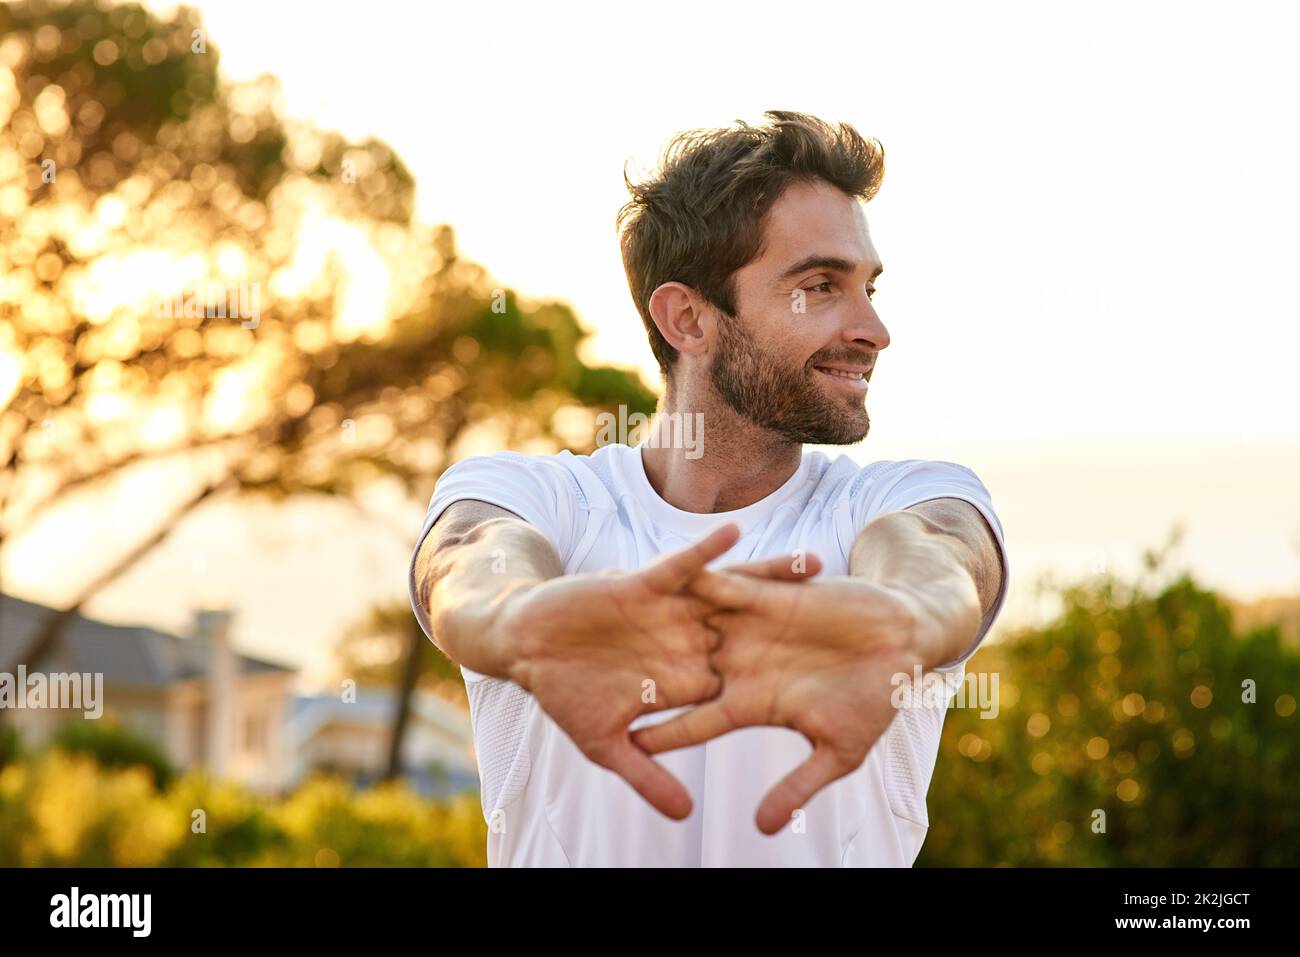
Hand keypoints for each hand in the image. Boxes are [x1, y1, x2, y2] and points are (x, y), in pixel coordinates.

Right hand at [497, 523, 818, 820]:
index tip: (840, 684)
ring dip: (772, 577)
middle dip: (801, 624)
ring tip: (819, 564)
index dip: (790, 682)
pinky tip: (737, 534)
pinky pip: (685, 566)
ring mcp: (671, 612)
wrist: (527, 645)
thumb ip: (647, 774)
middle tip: (855, 618)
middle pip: (756, 630)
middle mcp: (687, 641)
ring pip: (732, 592)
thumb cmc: (563, 694)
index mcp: (685, 679)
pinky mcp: (645, 586)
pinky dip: (709, 551)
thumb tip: (684, 818)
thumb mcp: (605, 744)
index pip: (745, 683)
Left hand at [630, 570, 919, 834]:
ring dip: (653, 617)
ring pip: (690, 623)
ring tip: (607, 612)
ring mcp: (751, 629)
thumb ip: (797, 785)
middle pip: (678, 671)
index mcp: (752, 704)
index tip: (622, 746)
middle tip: (590, 675)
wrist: (903, 645)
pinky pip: (723, 582)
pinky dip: (695, 574)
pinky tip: (657, 569)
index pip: (694, 722)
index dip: (661, 734)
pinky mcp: (767, 595)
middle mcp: (742, 665)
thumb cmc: (875, 701)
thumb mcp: (837, 751)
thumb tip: (763, 829)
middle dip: (638, 671)